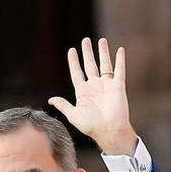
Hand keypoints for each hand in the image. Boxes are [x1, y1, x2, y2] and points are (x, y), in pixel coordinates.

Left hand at [49, 37, 137, 156]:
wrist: (109, 131)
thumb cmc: (91, 126)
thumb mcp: (73, 115)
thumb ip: (63, 105)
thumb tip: (50, 100)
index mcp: (83, 92)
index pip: (77, 73)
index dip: (74, 62)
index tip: (71, 50)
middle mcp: (94, 87)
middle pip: (90, 65)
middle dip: (87, 53)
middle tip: (85, 40)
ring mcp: (107, 85)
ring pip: (104, 64)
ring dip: (103, 52)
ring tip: (101, 40)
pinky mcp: (118, 86)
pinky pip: (119, 70)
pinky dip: (120, 60)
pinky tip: (120, 50)